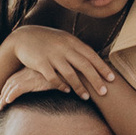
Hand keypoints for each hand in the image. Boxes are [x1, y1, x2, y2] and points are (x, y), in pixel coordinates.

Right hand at [0, 28, 117, 105]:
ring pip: (69, 73)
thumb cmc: (47, 40)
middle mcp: (63, 47)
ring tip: (86, 97)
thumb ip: (77, 48)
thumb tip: (94, 59)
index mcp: (71, 41)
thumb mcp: (63, 39)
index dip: (102, 67)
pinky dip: (61, 85)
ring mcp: (52, 55)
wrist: (23, 37)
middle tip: (104, 92)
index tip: (112, 79)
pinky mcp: (40, 63)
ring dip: (79, 87)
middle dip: (95, 80)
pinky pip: (53, 77)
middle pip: (84, 65)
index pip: (91, 55)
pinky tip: (66, 91)